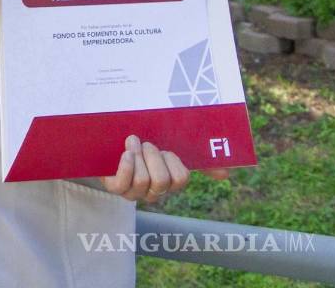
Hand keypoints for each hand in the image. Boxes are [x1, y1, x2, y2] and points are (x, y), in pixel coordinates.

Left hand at [101, 135, 228, 201]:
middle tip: (147, 143)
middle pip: (162, 182)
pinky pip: (122, 184)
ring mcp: (132, 192)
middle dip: (154, 157)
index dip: (173, 161)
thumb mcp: (169, 149)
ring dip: (137, 156)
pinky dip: (126, 165)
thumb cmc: (143, 147)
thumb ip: (197, 161)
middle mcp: (152, 192)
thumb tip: (226, 174)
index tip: (165, 148)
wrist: (108, 144)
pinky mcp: (114, 188)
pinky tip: (125, 153)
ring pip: (142, 181)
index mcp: (168, 183)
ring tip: (132, 142)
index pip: (181, 179)